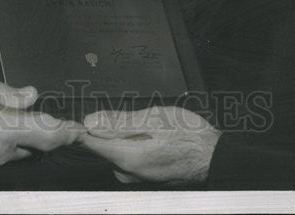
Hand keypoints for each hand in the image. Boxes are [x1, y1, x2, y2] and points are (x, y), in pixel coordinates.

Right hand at [0, 70, 83, 171]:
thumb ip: (5, 91)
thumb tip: (29, 95)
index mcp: (6, 130)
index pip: (50, 134)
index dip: (69, 132)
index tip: (81, 130)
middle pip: (34, 146)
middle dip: (43, 133)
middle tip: (48, 117)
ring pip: (12, 151)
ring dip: (18, 137)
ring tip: (9, 115)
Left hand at [80, 106, 220, 184]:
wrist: (212, 155)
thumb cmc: (187, 136)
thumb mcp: (152, 117)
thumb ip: (117, 121)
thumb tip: (90, 122)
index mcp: (125, 157)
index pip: (88, 143)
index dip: (82, 128)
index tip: (83, 118)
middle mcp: (127, 172)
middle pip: (102, 146)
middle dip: (110, 129)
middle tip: (134, 117)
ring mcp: (136, 177)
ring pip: (116, 150)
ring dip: (125, 136)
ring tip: (149, 127)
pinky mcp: (144, 176)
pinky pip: (129, 157)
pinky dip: (135, 145)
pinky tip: (153, 137)